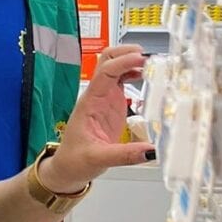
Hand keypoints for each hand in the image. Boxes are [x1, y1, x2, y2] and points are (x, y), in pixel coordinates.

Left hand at [39, 45, 153, 191]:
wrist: (68, 168)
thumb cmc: (75, 160)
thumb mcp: (98, 159)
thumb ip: (124, 155)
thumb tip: (150, 150)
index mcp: (89, 103)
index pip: (105, 72)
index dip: (123, 61)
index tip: (142, 59)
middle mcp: (96, 96)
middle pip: (107, 60)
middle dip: (126, 53)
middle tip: (150, 57)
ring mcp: (104, 99)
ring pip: (115, 68)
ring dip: (131, 61)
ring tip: (154, 65)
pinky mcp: (112, 105)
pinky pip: (122, 81)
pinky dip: (134, 74)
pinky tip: (147, 78)